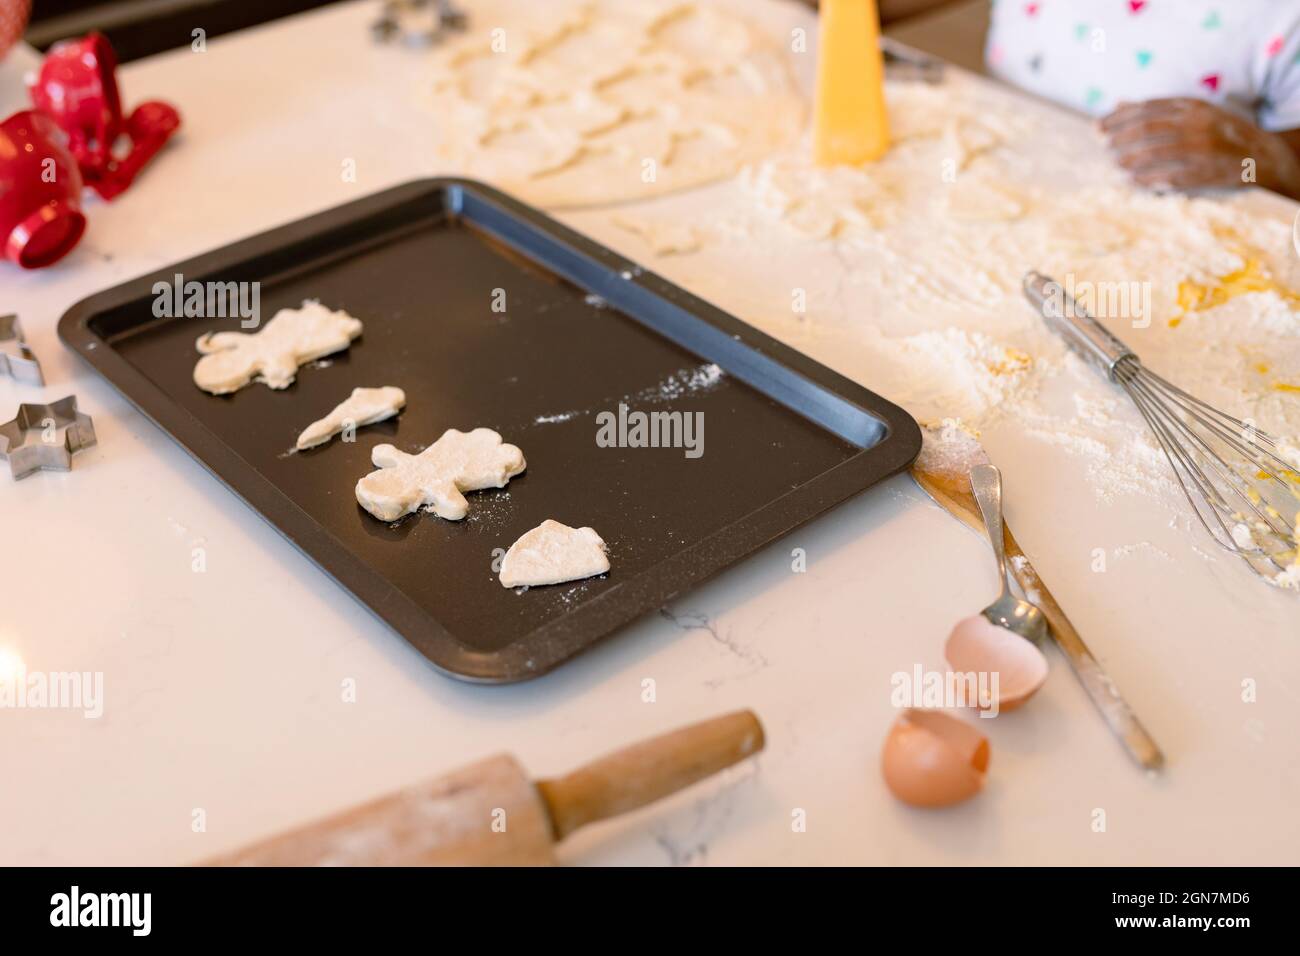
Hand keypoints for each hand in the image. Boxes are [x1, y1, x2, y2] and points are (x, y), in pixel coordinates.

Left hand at [1100, 98, 1299, 199]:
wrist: (1261, 155)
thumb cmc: (1218, 132)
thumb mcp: (1192, 112)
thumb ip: (1157, 108)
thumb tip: (1119, 104)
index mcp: (1192, 106)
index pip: (1147, 108)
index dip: (1117, 118)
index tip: (1096, 127)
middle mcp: (1197, 123)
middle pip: (1148, 128)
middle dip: (1119, 138)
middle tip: (1103, 147)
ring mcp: (1204, 147)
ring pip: (1157, 152)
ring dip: (1130, 159)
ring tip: (1114, 165)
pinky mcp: (1208, 171)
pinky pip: (1172, 176)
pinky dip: (1149, 179)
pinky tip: (1133, 182)